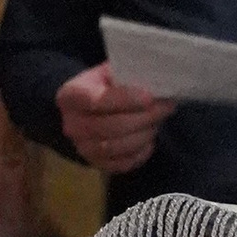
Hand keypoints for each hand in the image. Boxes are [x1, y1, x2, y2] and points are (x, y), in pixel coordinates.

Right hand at [55, 60, 175, 177]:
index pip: (96, 101)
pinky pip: (122, 164)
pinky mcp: (96, 164)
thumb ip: (128, 75)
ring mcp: (82, 147)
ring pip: (117, 147)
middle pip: (110, 127)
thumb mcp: (111, 72)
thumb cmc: (106, 86)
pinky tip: (149, 140)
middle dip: (144, 118)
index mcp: (70, 96)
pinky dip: (140, 153)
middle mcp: (71, 125)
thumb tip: (158, 83)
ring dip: (144, 135)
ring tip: (158, 122)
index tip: (150, 97)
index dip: (125, 100)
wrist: (92, 110)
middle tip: (166, 107)